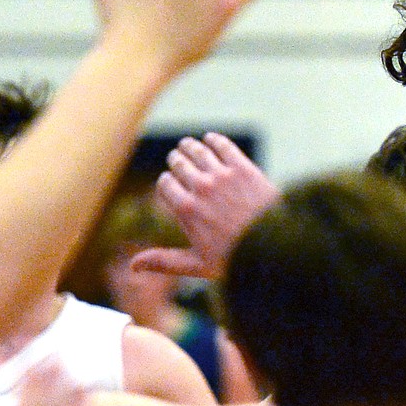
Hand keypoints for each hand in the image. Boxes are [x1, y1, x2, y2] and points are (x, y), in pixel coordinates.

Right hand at [131, 132, 278, 278]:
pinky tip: (211, 139)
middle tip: (177, 158)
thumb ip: (164, 261)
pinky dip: (214, 140)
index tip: (169, 182)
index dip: (166, 182)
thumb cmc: (235, 260)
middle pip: (179, 164)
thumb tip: (132, 266)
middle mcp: (201, 188)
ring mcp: (223, 176)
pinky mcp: (244, 168)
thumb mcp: (197, 264)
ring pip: (198, 151)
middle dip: (176, 161)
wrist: (273, 247)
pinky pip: (223, 146)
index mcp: (186, 210)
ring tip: (188, 144)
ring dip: (190, 146)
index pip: (165, 184)